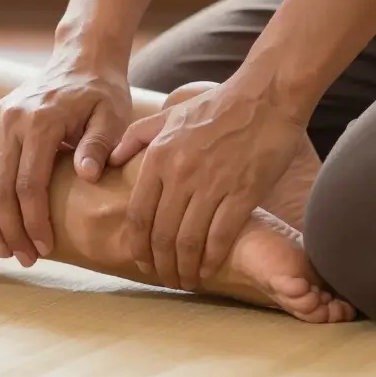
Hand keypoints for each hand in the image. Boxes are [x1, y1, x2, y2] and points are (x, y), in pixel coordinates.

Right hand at [0, 52, 131, 266]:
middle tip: (23, 259)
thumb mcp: (113, 116)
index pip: (28, 184)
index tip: (44, 248)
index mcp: (41, 121)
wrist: (81, 60)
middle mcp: (10, 120)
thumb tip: (86, 176)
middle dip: (9, 229)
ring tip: (2, 247)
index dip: (33, 221)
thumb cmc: (102, 94)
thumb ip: (100, 145)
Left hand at [110, 79, 307, 290]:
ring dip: (185, 268)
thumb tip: (110, 159)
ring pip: (188, 241)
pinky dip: (212, 259)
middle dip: (160, 264)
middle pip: (160, 234)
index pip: (138, 214)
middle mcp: (180, 174)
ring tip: (186, 280)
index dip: (137, 245)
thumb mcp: (169, 115)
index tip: (141, 262)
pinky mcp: (242, 193)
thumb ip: (136, 137)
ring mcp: (211, 185)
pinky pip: (221, 237)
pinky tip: (209, 269)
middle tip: (165, 278)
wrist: (265, 96)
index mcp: (158, 157)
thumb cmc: (218, 105)